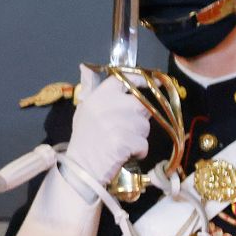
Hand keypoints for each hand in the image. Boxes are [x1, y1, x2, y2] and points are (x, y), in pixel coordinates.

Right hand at [62, 68, 150, 189]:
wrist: (80, 168)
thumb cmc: (83, 139)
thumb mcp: (82, 110)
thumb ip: (90, 89)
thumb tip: (85, 68)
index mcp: (99, 96)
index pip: (125, 80)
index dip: (141, 81)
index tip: (155, 83)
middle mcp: (110, 106)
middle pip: (141, 105)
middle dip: (139, 118)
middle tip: (127, 128)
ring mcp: (119, 123)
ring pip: (144, 126)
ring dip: (138, 136)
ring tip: (122, 143)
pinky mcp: (126, 141)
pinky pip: (143, 144)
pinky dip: (138, 151)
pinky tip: (124, 153)